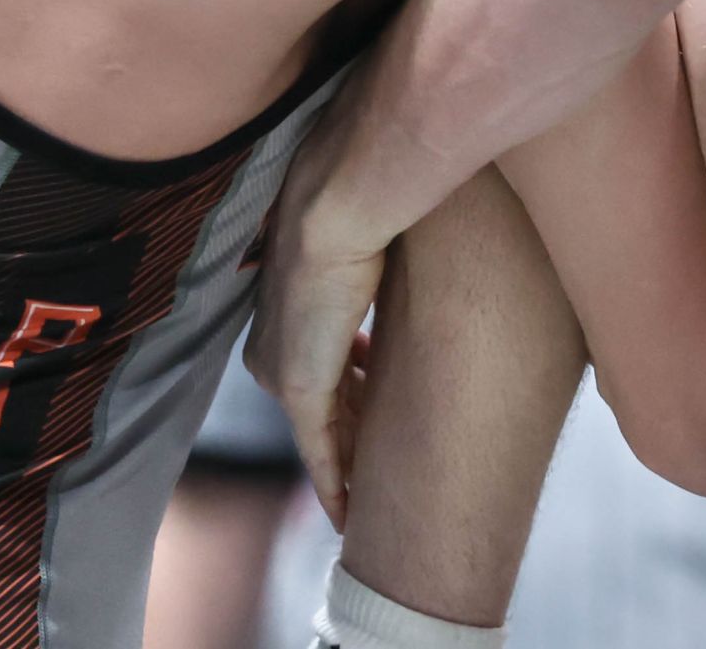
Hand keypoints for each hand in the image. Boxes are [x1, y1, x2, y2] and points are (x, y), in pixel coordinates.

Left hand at [243, 103, 387, 528]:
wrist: (341, 197)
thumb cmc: (370, 195)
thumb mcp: (385, 228)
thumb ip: (394, 244)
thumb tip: (431, 230)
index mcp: (290, 299)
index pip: (323, 354)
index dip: (353, 376)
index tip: (378, 386)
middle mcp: (274, 340)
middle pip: (321, 398)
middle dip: (353, 422)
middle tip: (386, 448)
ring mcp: (281, 367)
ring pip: (322, 428)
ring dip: (350, 455)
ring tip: (376, 485)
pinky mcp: (297, 389)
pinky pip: (318, 449)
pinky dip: (334, 480)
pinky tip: (350, 510)